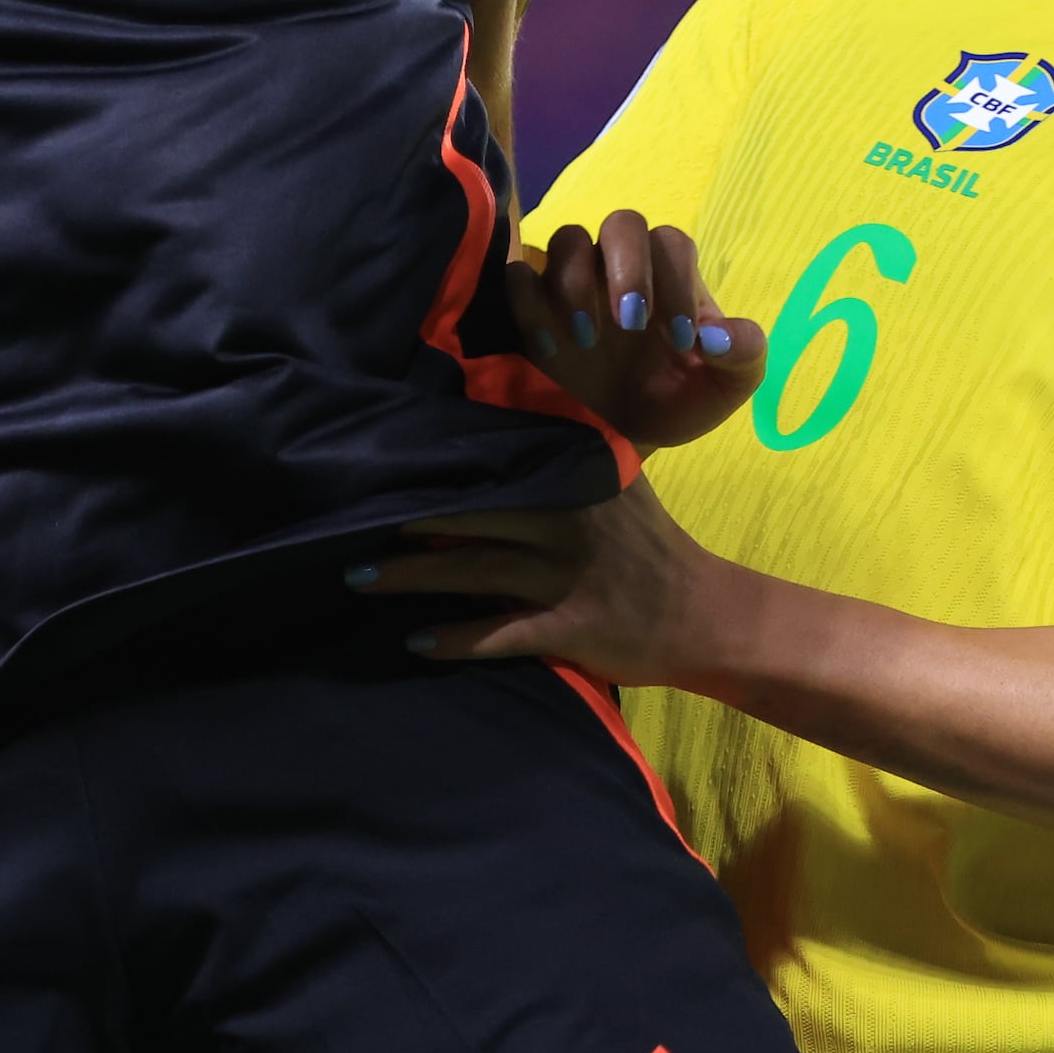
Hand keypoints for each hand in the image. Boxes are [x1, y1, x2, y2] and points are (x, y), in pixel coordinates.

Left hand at [350, 482, 758, 691]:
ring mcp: (569, 576)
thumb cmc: (649, 548)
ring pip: (474, 571)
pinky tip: (415, 642)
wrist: (707, 614)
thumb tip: (496, 411)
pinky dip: (456, 639)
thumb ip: (563, 454)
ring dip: (411, 576)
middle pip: (471, 515)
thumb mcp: (616, 484)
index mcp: (575, 479)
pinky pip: (501, 632)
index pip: (496, 463)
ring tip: (358, 576)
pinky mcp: (572, 626)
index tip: (380, 460)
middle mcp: (569, 521)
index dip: (439, 464)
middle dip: (407, 518)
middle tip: (346, 518)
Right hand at [504, 210, 764, 454]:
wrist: (623, 438)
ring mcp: (573, 282)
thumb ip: (744, 356)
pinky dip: (529, 303)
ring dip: (575, 282)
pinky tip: (549, 349)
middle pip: (623, 223)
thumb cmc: (676, 401)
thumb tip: (720, 337)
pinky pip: (519, 277)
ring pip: (567, 239)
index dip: (678, 283)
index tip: (681, 342)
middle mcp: (620, 267)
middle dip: (628, 267)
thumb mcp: (726, 387)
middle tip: (630, 323)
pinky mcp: (532, 308)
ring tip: (586, 340)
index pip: (672, 244)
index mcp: (670, 277)